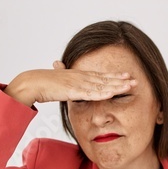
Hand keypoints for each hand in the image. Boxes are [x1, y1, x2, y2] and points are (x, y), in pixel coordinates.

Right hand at [4, 60, 136, 106]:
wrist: (31, 83)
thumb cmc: (44, 85)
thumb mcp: (61, 85)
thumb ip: (70, 88)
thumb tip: (75, 91)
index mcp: (79, 76)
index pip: (100, 75)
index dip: (114, 76)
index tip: (127, 76)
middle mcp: (81, 77)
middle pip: (105, 79)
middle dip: (121, 80)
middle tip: (136, 80)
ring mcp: (78, 83)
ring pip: (101, 85)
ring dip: (116, 85)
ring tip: (130, 86)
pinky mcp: (73, 90)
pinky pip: (90, 93)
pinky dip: (102, 92)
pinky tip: (113, 93)